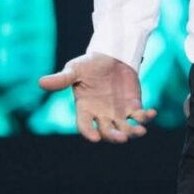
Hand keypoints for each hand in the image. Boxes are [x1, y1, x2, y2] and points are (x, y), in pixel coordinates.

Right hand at [38, 53, 156, 142]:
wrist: (111, 55)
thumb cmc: (89, 64)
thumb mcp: (75, 69)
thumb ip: (62, 79)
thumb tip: (41, 82)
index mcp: (84, 109)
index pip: (84, 126)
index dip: (88, 132)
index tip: (94, 137)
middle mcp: (101, 115)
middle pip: (106, 132)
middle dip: (114, 136)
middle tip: (121, 137)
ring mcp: (118, 112)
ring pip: (125, 128)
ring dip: (132, 132)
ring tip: (140, 131)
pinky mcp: (133, 106)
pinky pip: (140, 116)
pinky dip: (146, 117)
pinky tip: (152, 113)